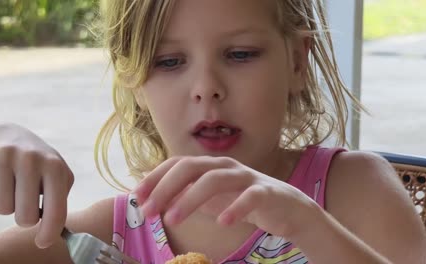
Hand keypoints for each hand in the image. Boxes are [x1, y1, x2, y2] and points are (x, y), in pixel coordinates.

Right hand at [0, 123, 73, 247]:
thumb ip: (58, 196)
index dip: (49, 233)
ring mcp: (9, 158)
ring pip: (4, 210)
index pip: (56, 212)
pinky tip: (0, 180)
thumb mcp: (55, 172)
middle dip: (25, 216)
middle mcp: (34, 161)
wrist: (6, 134)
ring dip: (7, 203)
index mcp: (56, 167)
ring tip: (12, 184)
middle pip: (26, 218)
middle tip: (24, 199)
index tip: (43, 242)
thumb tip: (54, 229)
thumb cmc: (35, 160)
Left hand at [133, 156, 318, 237]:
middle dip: (166, 187)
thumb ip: (187, 195)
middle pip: (192, 167)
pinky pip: (251, 197)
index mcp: (211, 166)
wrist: (287, 208)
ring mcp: (247, 177)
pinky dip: (236, 207)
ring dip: (190, 198)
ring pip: (215, 179)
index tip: (137, 196)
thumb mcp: (211, 199)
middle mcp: (226, 166)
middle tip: (148, 211)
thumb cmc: (244, 200)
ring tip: (172, 220)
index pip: (178, 164)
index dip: (156, 177)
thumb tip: (157, 200)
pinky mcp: (266, 192)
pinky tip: (222, 222)